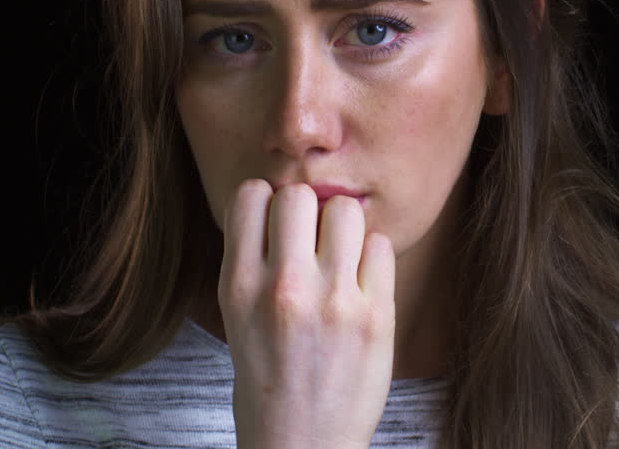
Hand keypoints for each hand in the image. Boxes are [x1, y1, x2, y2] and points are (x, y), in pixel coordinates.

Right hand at [218, 179, 395, 448]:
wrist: (303, 444)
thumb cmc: (267, 378)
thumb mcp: (236, 317)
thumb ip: (252, 260)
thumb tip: (276, 200)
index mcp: (239, 286)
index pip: (250, 195)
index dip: (266, 202)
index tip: (276, 224)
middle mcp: (283, 288)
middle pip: (299, 195)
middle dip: (306, 210)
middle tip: (312, 240)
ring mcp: (333, 300)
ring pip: (345, 211)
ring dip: (343, 227)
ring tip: (340, 256)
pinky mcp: (376, 315)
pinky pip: (381, 245)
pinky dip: (373, 255)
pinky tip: (362, 280)